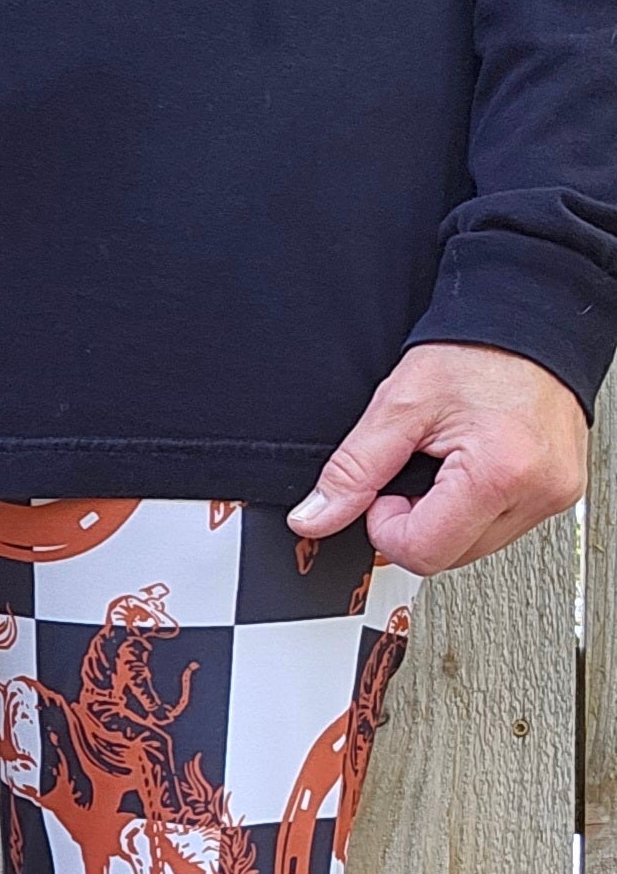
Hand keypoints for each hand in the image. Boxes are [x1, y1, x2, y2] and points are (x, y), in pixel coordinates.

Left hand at [287, 343, 586, 573]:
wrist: (532, 316)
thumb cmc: (480, 349)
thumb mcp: (400, 403)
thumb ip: (353, 469)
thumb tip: (314, 519)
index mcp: (501, 473)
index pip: (421, 552)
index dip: (388, 526)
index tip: (388, 487)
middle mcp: (538, 492)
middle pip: (445, 557)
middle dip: (418, 523)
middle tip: (422, 467)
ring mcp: (554, 495)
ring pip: (469, 550)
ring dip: (445, 518)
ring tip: (452, 461)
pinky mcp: (559, 492)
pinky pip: (496, 529)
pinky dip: (473, 509)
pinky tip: (474, 468)